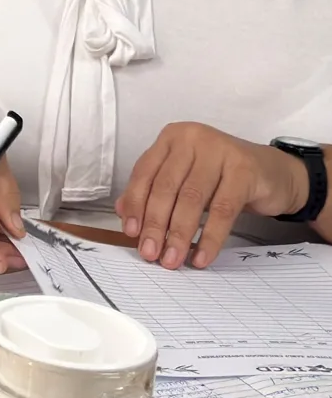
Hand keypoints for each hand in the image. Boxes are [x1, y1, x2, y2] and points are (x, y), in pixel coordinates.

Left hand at [116, 122, 308, 268]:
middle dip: (155, 225)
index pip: (145, 172)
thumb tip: (124, 214)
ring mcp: (220, 152)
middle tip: (150, 253)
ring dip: (178, 234)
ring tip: (172, 259)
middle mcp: (192, 139)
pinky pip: (222, 211)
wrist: (273, 172)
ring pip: (191, 199)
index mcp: (172, 138)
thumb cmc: (222, 176)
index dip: (135, 204)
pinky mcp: (244, 171)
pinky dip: (209, 238)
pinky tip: (201, 256)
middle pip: (166, 187)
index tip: (130, 233)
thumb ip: (155, 190)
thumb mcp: (185, 178)